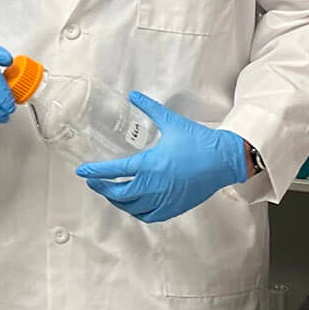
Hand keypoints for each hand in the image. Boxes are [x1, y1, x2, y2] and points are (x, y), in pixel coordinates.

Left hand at [75, 92, 248, 223]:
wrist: (226, 160)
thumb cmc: (200, 142)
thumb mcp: (172, 122)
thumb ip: (150, 108)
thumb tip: (134, 94)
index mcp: (151, 164)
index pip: (115, 171)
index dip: (96, 172)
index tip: (82, 171)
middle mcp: (154, 185)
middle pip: (119, 193)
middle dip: (102, 187)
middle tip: (92, 181)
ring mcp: (165, 199)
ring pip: (131, 207)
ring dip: (117, 200)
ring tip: (109, 191)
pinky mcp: (175, 207)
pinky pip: (148, 215)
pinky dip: (135, 211)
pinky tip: (131, 204)